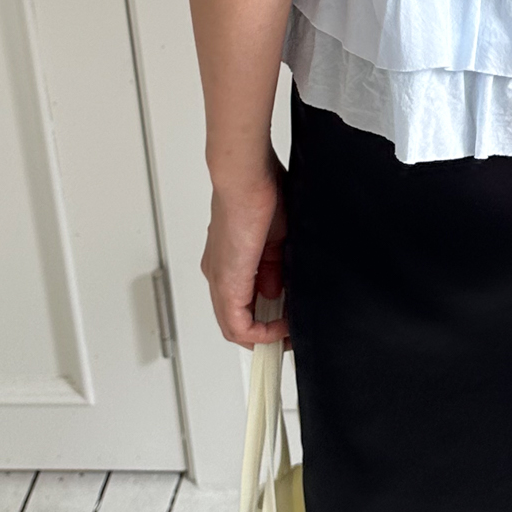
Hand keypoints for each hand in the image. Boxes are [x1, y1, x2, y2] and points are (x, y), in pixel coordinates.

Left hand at [200, 153, 290, 346]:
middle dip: (267, 334)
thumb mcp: (277, 238)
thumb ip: (274, 269)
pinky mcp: (226, 282)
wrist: (248, 174)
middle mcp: (219, 273)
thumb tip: (274, 293)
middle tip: (292, 337)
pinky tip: (281, 328)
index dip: (266, 320)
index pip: (243, 303)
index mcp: (231, 260)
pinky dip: (260, 334)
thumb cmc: (263, 190)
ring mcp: (220, 278)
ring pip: (234, 326)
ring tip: (289, 335)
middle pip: (237, 321)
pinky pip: (236, 325)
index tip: (290, 323)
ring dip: (264, 337)